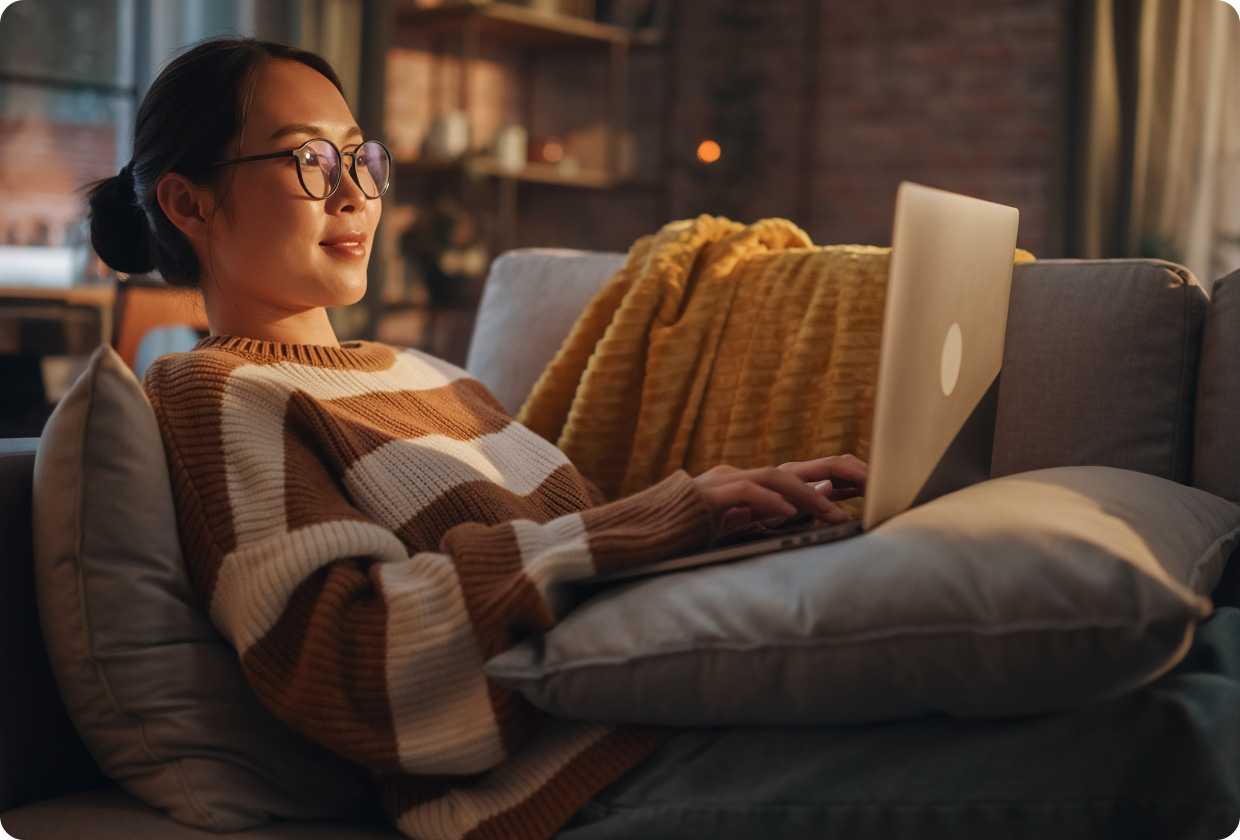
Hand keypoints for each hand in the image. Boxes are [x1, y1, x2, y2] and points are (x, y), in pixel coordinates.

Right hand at [692, 455, 866, 537]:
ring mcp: (722, 484)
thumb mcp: (738, 528)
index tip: (874, 486)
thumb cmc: (688, 535)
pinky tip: (789, 513)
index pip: (804, 474)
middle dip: (839, 472)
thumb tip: (816, 504)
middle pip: (799, 466)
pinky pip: (743, 493)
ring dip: (810, 495)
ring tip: (837, 514)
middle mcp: (741, 477)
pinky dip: (768, 502)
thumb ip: (772, 515)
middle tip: (875, 484)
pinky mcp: (706, 499)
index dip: (840, 476)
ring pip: (775, 477)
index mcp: (751, 486)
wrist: (637, 535)